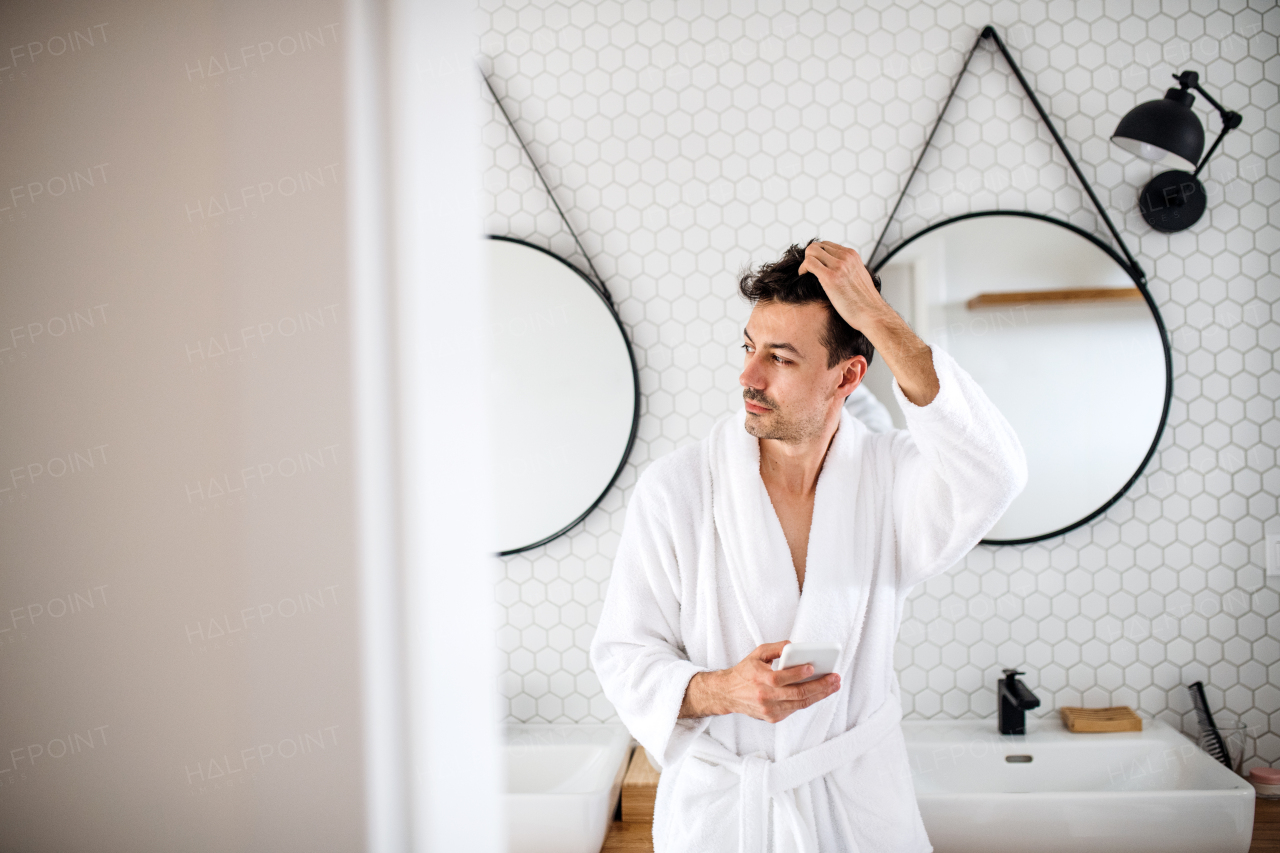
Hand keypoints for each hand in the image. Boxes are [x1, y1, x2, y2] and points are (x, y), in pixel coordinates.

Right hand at [682, 641, 840, 722]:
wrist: (728, 694)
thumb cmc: (745, 672)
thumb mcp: (757, 654)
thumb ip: (776, 648)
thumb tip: (795, 646)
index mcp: (758, 679)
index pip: (780, 678)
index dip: (798, 674)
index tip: (812, 667)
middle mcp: (764, 697)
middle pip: (796, 694)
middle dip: (819, 686)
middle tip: (834, 678)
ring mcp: (769, 710)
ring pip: (799, 704)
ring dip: (819, 695)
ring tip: (833, 686)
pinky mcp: (772, 718)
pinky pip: (794, 709)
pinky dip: (808, 700)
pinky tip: (819, 692)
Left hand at [796, 241, 888, 332]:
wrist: (873, 314)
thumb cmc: (865, 302)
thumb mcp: (859, 277)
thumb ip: (848, 269)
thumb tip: (837, 272)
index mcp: (852, 256)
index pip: (826, 245)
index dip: (817, 255)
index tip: (814, 267)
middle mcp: (846, 257)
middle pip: (816, 246)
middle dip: (808, 257)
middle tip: (807, 271)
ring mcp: (839, 266)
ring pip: (811, 251)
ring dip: (804, 263)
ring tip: (805, 274)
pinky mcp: (830, 277)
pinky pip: (809, 263)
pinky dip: (802, 269)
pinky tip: (803, 277)